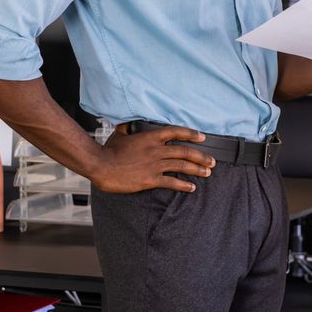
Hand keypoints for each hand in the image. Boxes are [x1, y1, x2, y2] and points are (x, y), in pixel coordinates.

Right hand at [91, 126, 216, 193]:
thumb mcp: (120, 134)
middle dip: (201, 156)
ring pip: (181, 165)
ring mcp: (154, 165)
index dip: (191, 134)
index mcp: (150, 137)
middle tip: (211, 160)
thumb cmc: (108, 150)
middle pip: (184, 151)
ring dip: (197, 169)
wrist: (100, 165)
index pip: (176, 132)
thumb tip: (129, 124)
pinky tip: (191, 187)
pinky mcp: (149, 179)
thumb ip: (128, 128)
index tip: (202, 137)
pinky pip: (171, 182)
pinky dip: (183, 185)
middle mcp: (155, 150)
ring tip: (207, 172)